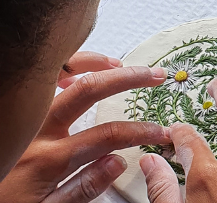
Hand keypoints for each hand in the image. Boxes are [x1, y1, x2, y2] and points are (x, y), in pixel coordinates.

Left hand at [0, 52, 170, 202]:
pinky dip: (66, 66)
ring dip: (98, 64)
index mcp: (48, 159)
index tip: (161, 131)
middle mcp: (37, 130)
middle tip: (156, 76)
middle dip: (128, 78)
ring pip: (62, 73)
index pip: (108, 136)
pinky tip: (84, 67)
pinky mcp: (17, 112)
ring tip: (125, 65)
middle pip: (89, 89)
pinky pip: (42, 79)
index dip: (141, 131)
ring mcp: (26, 117)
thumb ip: (83, 189)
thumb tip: (118, 161)